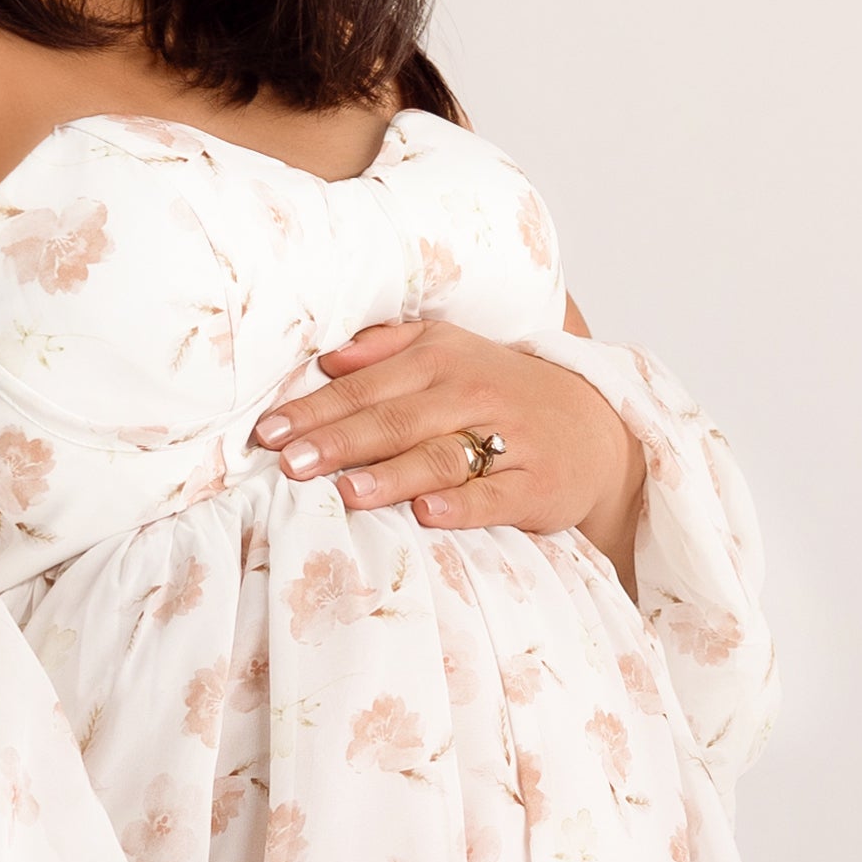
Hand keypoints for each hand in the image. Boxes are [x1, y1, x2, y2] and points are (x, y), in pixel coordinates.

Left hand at [250, 315, 639, 542]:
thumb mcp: (449, 351)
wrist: (594, 426)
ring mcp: (509, 440)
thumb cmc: (502, 392)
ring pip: (441, 456)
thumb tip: (327, 357)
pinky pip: (495, 497)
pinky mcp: (537, 485)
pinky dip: (461, 506)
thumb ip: (387, 348)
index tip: (267, 433)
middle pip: (395, 419)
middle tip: (288, 463)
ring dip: (391, 473)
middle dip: (338, 442)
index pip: (365, 386)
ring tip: (345, 490)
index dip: (314, 410)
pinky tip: (426, 514)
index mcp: (441, 359)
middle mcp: (472, 393)